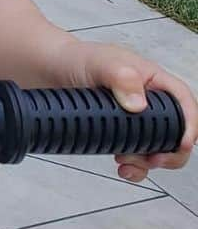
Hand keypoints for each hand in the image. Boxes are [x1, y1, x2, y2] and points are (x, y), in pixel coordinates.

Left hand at [66, 42, 196, 181]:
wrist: (45, 72)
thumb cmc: (75, 60)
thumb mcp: (101, 63)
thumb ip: (122, 78)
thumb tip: (139, 105)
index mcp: (151, 80)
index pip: (182, 101)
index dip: (189, 123)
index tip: (184, 143)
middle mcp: (147, 101)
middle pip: (176, 131)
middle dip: (170, 150)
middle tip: (153, 159)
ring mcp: (132, 119)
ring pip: (157, 148)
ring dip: (149, 161)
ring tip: (126, 161)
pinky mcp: (117, 134)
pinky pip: (136, 156)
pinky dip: (135, 168)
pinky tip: (123, 167)